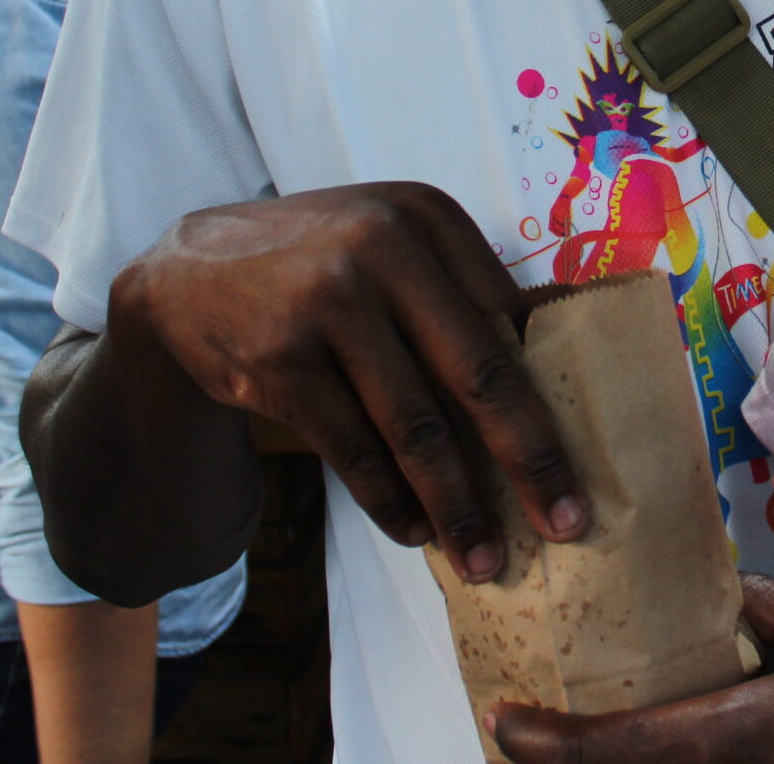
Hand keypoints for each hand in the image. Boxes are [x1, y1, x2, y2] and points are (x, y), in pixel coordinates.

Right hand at [104, 181, 586, 581]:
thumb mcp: (389, 244)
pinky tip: (415, 530)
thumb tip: (552, 373)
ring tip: (483, 556)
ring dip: (455, 503)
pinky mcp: (280, 359)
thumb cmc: (320, 265)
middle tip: (565, 521)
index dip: (550, 393)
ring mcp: (326, 303)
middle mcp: (382, 248)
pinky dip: (389, 498)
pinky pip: (352, 448)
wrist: (188, 273)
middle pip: (478, 374)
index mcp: (427, 216)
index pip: (510, 321)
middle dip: (528, 459)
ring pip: (414, 426)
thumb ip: (460, 293)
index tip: (584, 459)